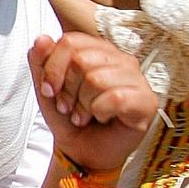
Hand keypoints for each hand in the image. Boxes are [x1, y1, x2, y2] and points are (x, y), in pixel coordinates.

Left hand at [29, 32, 156, 177]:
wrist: (81, 149)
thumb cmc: (68, 116)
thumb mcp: (46, 88)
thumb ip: (40, 62)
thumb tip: (42, 38)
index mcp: (97, 50)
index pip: (71, 41)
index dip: (53, 67)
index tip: (48, 90)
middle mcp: (120, 59)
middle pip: (81, 60)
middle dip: (67, 89)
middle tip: (68, 106)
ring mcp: (137, 79)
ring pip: (97, 79)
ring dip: (82, 104)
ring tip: (84, 114)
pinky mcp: (148, 100)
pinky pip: (116, 98)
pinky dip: (99, 112)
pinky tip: (101, 118)